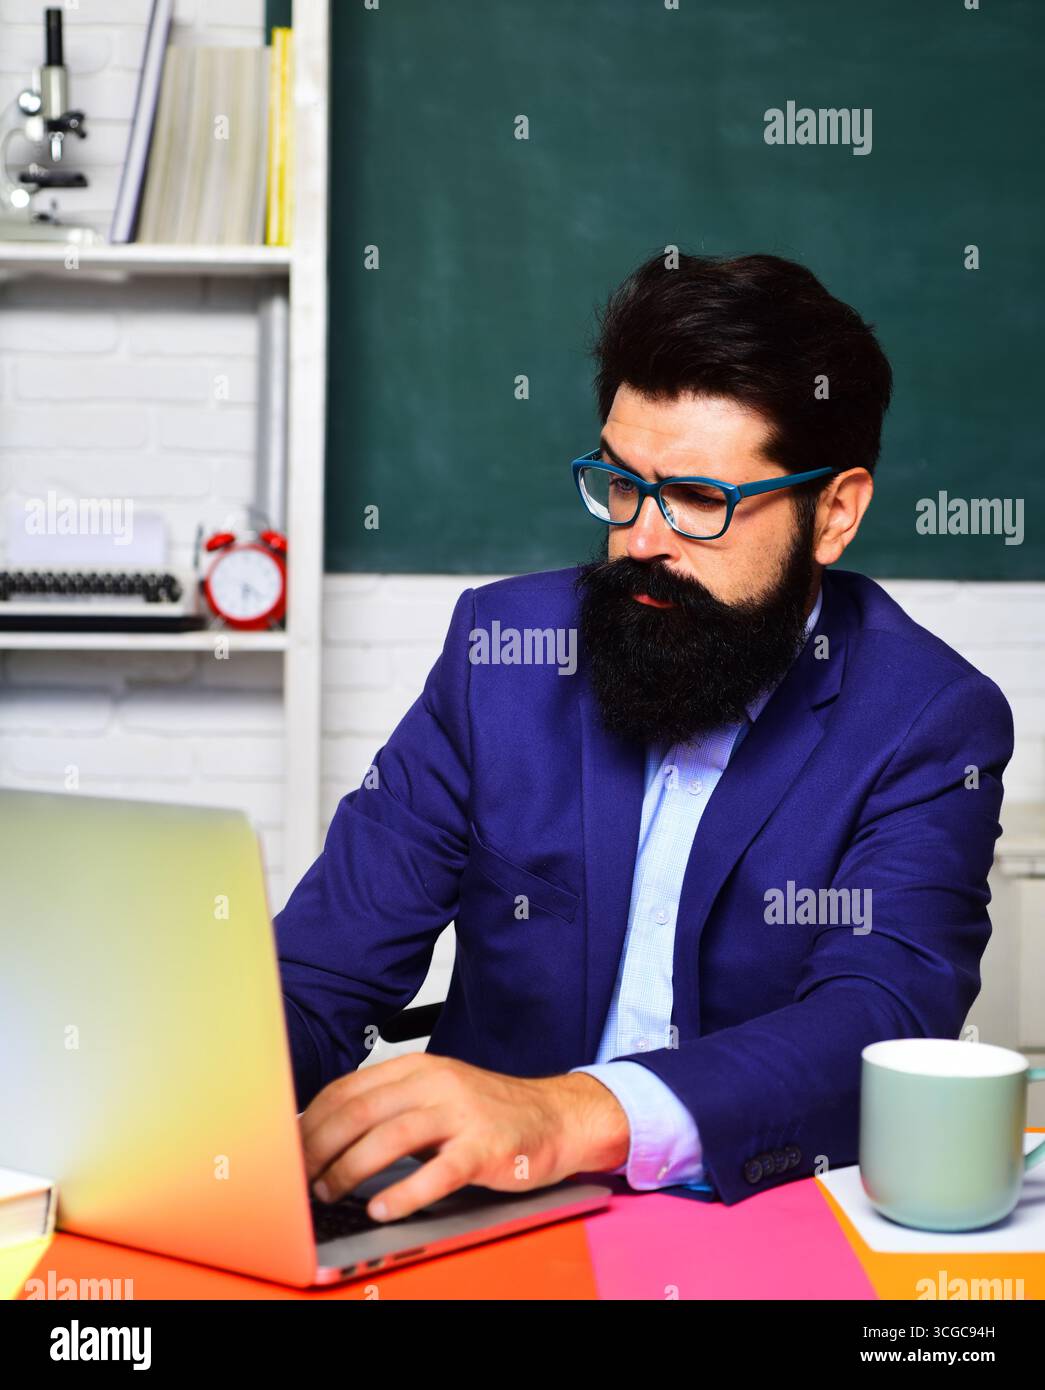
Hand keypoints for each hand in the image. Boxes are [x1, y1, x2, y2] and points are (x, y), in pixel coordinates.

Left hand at [299, 1053, 629, 1220]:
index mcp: (418, 1068)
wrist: (556, 1117)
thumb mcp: (435, 1096)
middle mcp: (436, 1083)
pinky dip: (404, 1191)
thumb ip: (389, 1108)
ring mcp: (462, 1113)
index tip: (287, 1149)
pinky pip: (438, 1171)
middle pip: (361, 1110)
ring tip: (329, 1193)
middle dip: (320, 1146)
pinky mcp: (485, 1148)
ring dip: (350, 1168)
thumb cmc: (488, 1113)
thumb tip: (325, 1136)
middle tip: (299, 1178)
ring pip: (391, 1136)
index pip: (349, 1088)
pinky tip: (381, 1208)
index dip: (311, 1120)